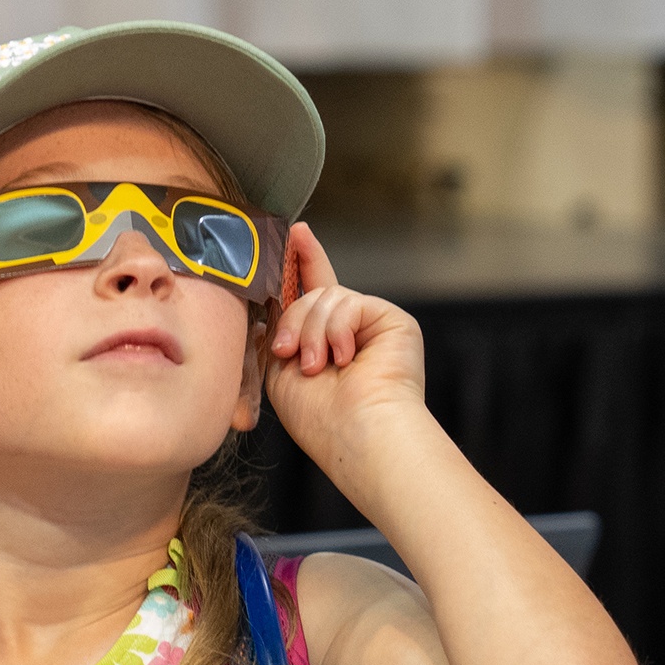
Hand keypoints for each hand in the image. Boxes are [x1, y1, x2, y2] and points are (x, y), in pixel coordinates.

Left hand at [262, 225, 427, 463]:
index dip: (300, 262)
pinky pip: (349, 301)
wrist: (356, 432)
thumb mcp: (281, 368)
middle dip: (293, 320)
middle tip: (289, 353)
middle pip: (310, 293)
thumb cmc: (317, 416)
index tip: (292, 233)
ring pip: (326, 296)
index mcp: (321, 344)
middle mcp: (348, 331)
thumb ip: (279, 330)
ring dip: (312, 331)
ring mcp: (370, 324)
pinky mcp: (391, 319)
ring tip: (316, 366)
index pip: (308, 293)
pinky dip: (337, 329)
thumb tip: (273, 300)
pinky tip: (344, 358)